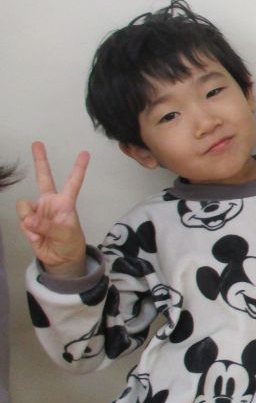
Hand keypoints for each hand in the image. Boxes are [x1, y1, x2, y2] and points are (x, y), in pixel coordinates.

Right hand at [16, 141, 89, 275]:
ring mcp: (38, 210)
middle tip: (37, 143)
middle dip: (40, 160)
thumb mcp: (65, 235)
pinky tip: (36, 237)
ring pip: (25, 206)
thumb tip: (29, 219)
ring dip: (30, 221)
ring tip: (41, 233)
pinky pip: (22, 220)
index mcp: (66, 203)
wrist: (60, 259)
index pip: (73, 182)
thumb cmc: (70, 243)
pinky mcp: (28, 221)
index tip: (85, 153)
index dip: (79, 168)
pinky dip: (28, 230)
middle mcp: (51, 202)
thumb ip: (47, 226)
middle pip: (43, 178)